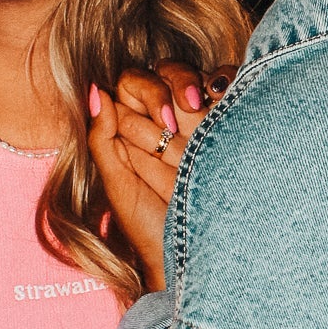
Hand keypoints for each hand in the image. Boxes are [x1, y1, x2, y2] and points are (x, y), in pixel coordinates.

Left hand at [87, 61, 234, 294]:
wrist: (196, 257)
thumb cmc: (152, 228)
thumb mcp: (120, 187)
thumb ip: (102, 140)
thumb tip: (96, 91)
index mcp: (133, 129)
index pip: (133, 82)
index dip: (147, 90)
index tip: (162, 118)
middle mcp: (165, 121)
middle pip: (166, 72)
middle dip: (173, 89)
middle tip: (180, 124)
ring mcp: (200, 122)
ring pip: (198, 76)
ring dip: (198, 93)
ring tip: (203, 115)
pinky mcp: (231, 124)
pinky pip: (229, 86)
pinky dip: (226, 84)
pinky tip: (223, 100)